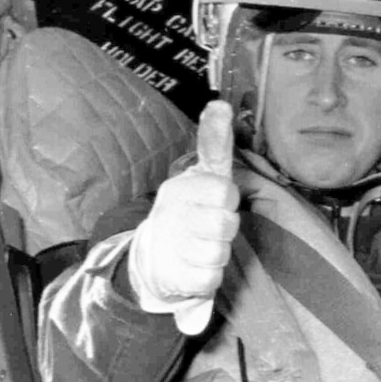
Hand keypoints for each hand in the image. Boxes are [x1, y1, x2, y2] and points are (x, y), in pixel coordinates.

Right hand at [130, 100, 239, 304]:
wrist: (152, 258)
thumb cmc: (189, 210)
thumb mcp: (201, 174)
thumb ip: (214, 142)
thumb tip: (220, 103)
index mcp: (180, 188)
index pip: (225, 191)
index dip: (228, 199)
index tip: (217, 202)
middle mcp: (173, 215)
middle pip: (226, 223)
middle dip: (225, 227)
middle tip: (210, 227)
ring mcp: (173, 247)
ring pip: (220, 251)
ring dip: (218, 252)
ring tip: (202, 246)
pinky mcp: (177, 277)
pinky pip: (211, 278)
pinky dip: (209, 275)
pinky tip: (196, 266)